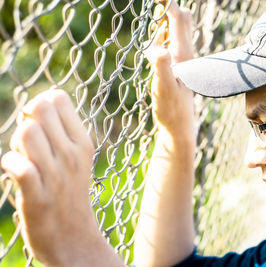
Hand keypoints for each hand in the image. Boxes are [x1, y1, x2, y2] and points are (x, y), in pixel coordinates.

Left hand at [1, 90, 122, 266]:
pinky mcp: (37, 196)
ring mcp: (56, 175)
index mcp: (83, 142)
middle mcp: (72, 154)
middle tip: (31, 143)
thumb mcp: (76, 158)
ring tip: (25, 160)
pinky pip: (19, 166)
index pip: (57, 98)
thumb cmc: (69, 191)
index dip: (41, 104)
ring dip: (16, 144)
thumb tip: (39, 102)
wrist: (73, 236)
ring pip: (26, 133)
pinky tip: (15, 172)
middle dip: (27, 119)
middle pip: (39, 109)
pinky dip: (10, 164)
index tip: (41, 125)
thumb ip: (61, 130)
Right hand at [146, 0, 194, 138]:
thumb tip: (157, 47)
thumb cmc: (170, 111)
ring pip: (178, 29)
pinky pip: (173, 42)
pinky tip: (158, 37)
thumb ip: (160, 66)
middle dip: (168, 7)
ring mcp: (183, 60)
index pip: (178, 18)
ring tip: (155, 13)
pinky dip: (165, 32)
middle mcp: (186, 54)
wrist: (179, 128)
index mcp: (183, 54)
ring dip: (167, 18)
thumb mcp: (162, 89)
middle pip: (182, 19)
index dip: (166, 2)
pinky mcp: (178, 68)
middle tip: (154, 4)